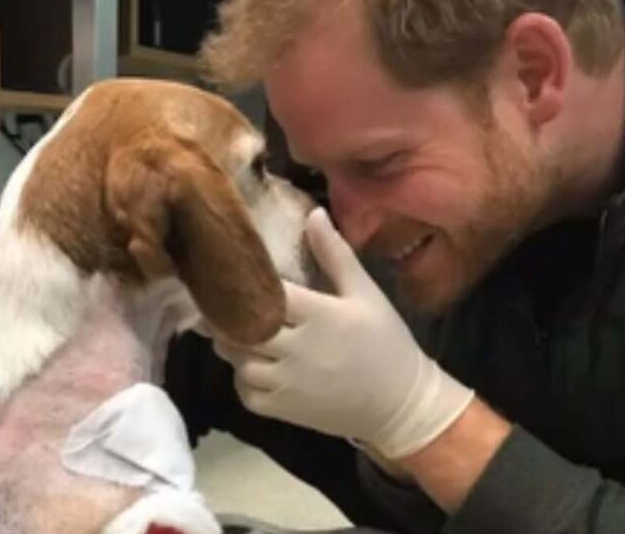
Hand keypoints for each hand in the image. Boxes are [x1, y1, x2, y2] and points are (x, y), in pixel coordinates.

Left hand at [215, 208, 473, 458]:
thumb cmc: (385, 342)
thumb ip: (335, 254)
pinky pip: (246, 393)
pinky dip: (242, 380)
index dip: (246, 282)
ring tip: (236, 331)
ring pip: (239, 362)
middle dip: (228, 315)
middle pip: (243, 328)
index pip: (267, 292)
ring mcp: (289, 383)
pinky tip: (251, 365)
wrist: (402, 405)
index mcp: (319, 315)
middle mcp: (298, 349)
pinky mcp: (285, 410)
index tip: (234, 271)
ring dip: (233, 347)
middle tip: (223, 301)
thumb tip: (313, 212)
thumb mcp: (366, 294)